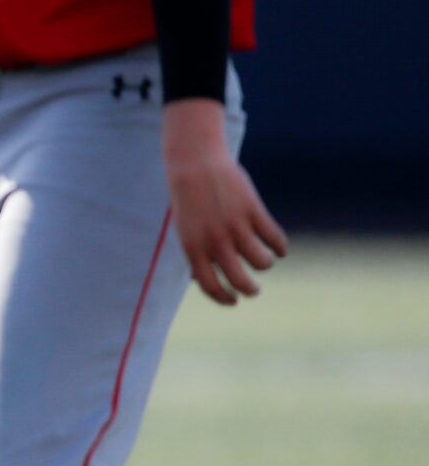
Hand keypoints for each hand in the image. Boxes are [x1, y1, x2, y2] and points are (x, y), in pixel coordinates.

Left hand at [164, 99, 287, 305]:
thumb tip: (202, 281)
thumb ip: (194, 254)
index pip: (209, 285)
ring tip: (263, 260)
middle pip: (240, 279)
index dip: (223, 298)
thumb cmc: (188, 201)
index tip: (233, 301)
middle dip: (250, 290)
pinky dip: (280, 247)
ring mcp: (235, 225)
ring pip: (262, 261)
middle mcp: (214, 240)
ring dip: (265, 264)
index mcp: (192, 247)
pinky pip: (274, 238)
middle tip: (253, 290)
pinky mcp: (253, 210)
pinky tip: (278, 248)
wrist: (195, 164)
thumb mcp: (184, 229)